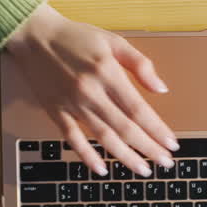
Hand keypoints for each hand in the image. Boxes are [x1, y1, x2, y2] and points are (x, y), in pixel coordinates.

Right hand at [4, 3, 177, 176]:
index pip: (138, 109)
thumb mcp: (113, 40)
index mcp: (108, 73)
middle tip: (165, 163)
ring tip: (143, 170)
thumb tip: (161, 89)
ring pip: (103, 137)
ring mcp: (72, 104)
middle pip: (125, 128)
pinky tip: (101, 170)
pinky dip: (87, 156)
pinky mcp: (55, 111)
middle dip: (148, 149)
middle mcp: (91, 92)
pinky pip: (72, 138)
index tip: (171, 143)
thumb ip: (140, 64)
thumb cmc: (76, 37)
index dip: (157, 129)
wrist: (34, 35)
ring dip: (125, 157)